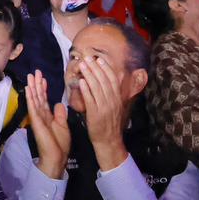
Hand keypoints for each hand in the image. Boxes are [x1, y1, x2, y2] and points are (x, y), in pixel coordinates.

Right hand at [25, 71, 70, 179]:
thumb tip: (59, 103)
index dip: (43, 88)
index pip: (44, 99)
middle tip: (35, 71)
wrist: (56, 157)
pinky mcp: (36, 121)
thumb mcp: (63, 126)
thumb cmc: (59, 144)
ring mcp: (37, 117)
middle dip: (37, 83)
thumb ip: (60, 114)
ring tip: (31, 75)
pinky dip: (30, 97)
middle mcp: (41, 115)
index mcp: (48, 116)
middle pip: (38, 96)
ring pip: (34, 99)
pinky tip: (28, 88)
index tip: (43, 77)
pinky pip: (33, 107)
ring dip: (32, 87)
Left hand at [77, 57, 127, 171]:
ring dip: (89, 74)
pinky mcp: (96, 114)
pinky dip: (86, 89)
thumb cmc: (109, 123)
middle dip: (95, 67)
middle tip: (87, 57)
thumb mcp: (114, 107)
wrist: (109, 141)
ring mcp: (104, 107)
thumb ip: (111, 94)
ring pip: (97, 87)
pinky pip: (90, 100)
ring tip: (83, 65)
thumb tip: (106, 80)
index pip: (112, 79)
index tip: (99, 59)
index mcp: (117, 98)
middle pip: (103, 80)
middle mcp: (112, 101)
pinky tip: (81, 82)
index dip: (106, 68)